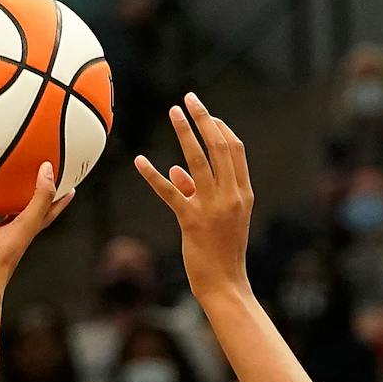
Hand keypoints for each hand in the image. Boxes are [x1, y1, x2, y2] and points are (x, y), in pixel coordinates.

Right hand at [0, 162, 71, 290]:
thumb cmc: (2, 259)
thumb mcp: (27, 224)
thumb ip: (41, 197)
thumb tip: (47, 169)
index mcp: (18, 231)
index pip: (39, 211)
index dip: (51, 197)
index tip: (64, 182)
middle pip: (3, 209)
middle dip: (6, 194)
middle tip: (10, 170)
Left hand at [134, 94, 252, 301]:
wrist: (225, 283)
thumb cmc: (222, 252)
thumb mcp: (220, 218)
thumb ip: (199, 191)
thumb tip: (177, 169)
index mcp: (243, 192)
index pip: (234, 149)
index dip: (220, 128)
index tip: (206, 113)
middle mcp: (231, 195)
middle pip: (219, 146)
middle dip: (204, 118)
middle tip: (189, 98)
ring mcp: (213, 207)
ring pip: (198, 160)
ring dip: (185, 132)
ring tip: (173, 111)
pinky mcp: (192, 221)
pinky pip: (170, 192)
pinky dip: (154, 175)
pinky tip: (140, 161)